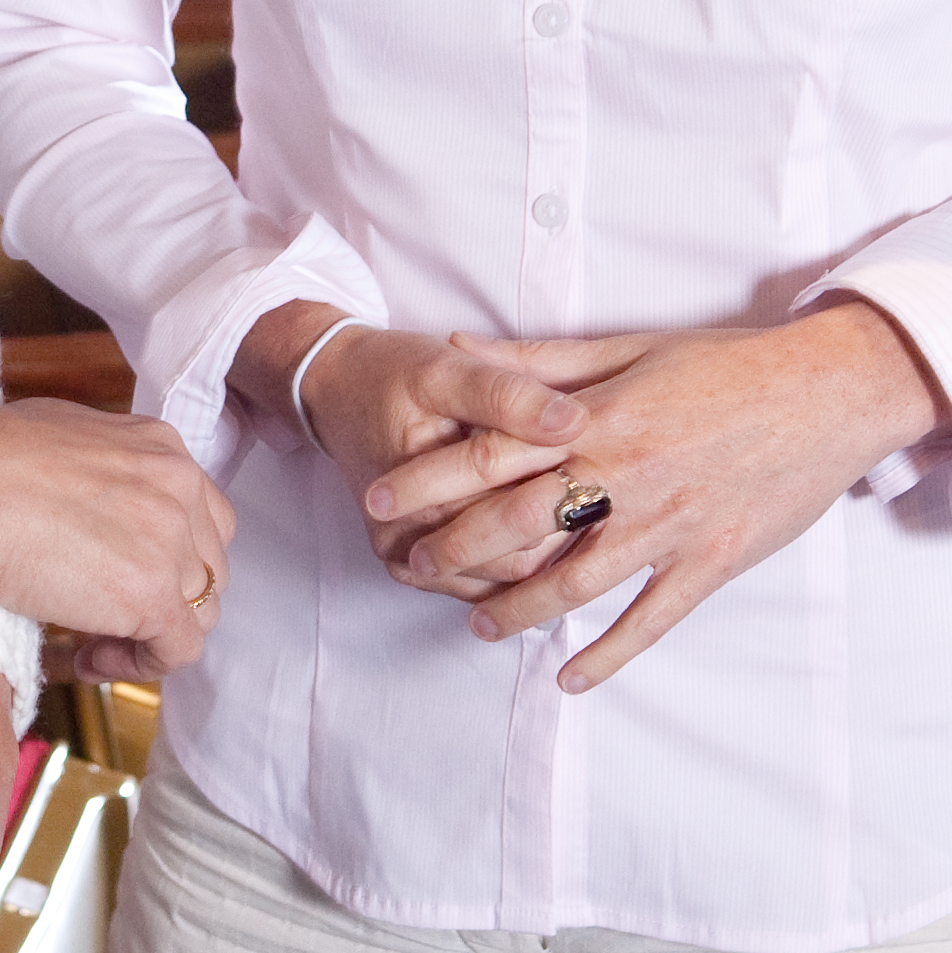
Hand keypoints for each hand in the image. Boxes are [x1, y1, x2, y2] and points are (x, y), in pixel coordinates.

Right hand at [0, 398, 233, 687]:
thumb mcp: (61, 436)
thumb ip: (102, 465)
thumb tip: (93, 497)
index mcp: (160, 445)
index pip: (203, 514)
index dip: (169, 555)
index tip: (119, 574)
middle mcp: (179, 486)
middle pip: (208, 564)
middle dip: (165, 595)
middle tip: (107, 614)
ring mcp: (172, 540)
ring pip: (200, 610)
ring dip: (151, 633)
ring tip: (92, 642)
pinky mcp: (152, 595)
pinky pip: (178, 650)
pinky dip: (140, 665)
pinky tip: (89, 661)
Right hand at [263, 321, 603, 550]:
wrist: (334, 390)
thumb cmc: (392, 373)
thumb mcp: (448, 367)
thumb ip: (509, 394)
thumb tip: (574, 419)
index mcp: (418, 492)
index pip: (518, 520)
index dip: (574, 503)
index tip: (615, 480)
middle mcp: (407, 540)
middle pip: (515, 563)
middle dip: (570, 538)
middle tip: (617, 507)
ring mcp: (409, 559)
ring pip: (503, 583)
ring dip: (549, 559)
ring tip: (594, 522)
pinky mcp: (413, 565)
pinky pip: (481, 584)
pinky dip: (519, 566)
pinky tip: (555, 537)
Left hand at [379, 303, 947, 688]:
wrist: (827, 391)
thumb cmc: (727, 362)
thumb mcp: (629, 346)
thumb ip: (540, 359)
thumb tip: (462, 347)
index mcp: (598, 417)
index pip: (492, 453)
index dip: (427, 480)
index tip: (378, 501)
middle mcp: (625, 473)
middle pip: (518, 522)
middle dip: (454, 549)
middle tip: (408, 568)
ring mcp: (669, 522)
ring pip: (575, 580)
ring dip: (517, 608)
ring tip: (476, 624)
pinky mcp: (711, 559)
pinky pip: (650, 619)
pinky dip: (607, 652)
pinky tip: (569, 675)